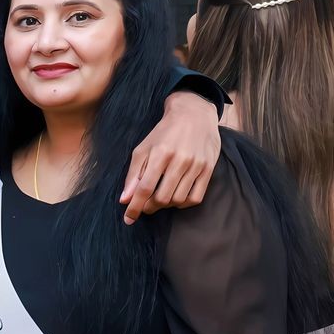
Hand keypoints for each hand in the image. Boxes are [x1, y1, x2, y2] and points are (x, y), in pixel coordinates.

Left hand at [120, 91, 219, 223]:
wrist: (194, 115)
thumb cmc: (164, 133)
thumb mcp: (143, 149)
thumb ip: (133, 175)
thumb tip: (125, 200)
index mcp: (160, 153)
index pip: (145, 188)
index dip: (135, 207)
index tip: (128, 219)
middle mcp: (180, 160)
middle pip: (162, 198)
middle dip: (149, 207)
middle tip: (145, 205)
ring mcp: (196, 165)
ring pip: (178, 200)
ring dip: (165, 205)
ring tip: (159, 199)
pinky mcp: (209, 169)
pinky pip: (195, 198)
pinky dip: (183, 203)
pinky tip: (175, 198)